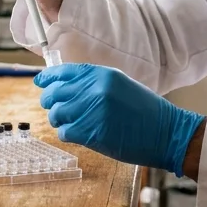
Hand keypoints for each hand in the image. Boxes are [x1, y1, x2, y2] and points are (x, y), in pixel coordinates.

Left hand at [36, 63, 205, 176]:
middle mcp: (94, 89)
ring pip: (57, 114)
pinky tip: (78, 134)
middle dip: (50, 101)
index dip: (48, 78)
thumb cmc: (145, 111)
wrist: (166, 132)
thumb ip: (95, 83)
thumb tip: (66, 86)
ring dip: (59, 120)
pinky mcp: (92, 132)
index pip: (64, 72)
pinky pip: (65, 132)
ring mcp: (92, 111)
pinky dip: (67, 134)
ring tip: (69, 123)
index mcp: (102, 75)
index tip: (40, 82)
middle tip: (53, 108)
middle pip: (55, 93)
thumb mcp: (121, 85)